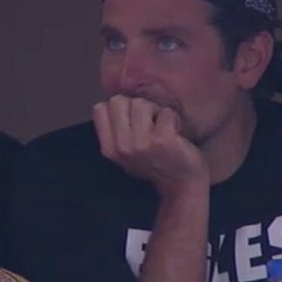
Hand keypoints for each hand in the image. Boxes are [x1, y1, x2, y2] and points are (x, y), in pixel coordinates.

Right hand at [92, 95, 208, 194]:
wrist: (182, 184)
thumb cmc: (155, 163)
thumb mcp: (125, 152)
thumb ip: (115, 129)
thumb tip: (116, 97)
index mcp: (109, 149)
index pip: (100, 109)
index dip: (118, 109)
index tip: (132, 120)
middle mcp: (122, 147)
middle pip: (118, 101)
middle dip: (135, 107)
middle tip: (149, 122)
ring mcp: (142, 144)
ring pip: (141, 103)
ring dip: (155, 110)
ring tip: (162, 126)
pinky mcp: (163, 141)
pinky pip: (166, 112)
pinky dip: (174, 118)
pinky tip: (176, 133)